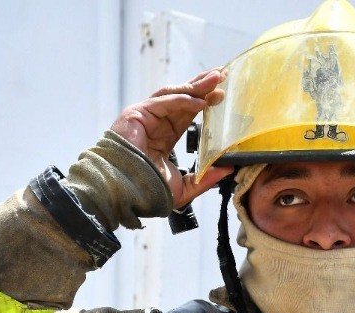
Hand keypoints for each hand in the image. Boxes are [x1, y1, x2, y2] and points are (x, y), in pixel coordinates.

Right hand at [110, 68, 233, 208]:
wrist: (126, 193)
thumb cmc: (147, 191)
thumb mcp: (183, 187)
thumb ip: (205, 179)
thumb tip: (228, 170)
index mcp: (164, 136)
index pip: (187, 113)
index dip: (205, 102)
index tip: (222, 95)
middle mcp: (155, 122)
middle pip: (183, 98)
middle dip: (203, 86)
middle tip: (223, 76)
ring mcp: (145, 116)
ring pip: (174, 94)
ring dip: (196, 86)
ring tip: (216, 79)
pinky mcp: (137, 113)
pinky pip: (164, 102)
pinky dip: (183, 100)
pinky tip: (201, 101)